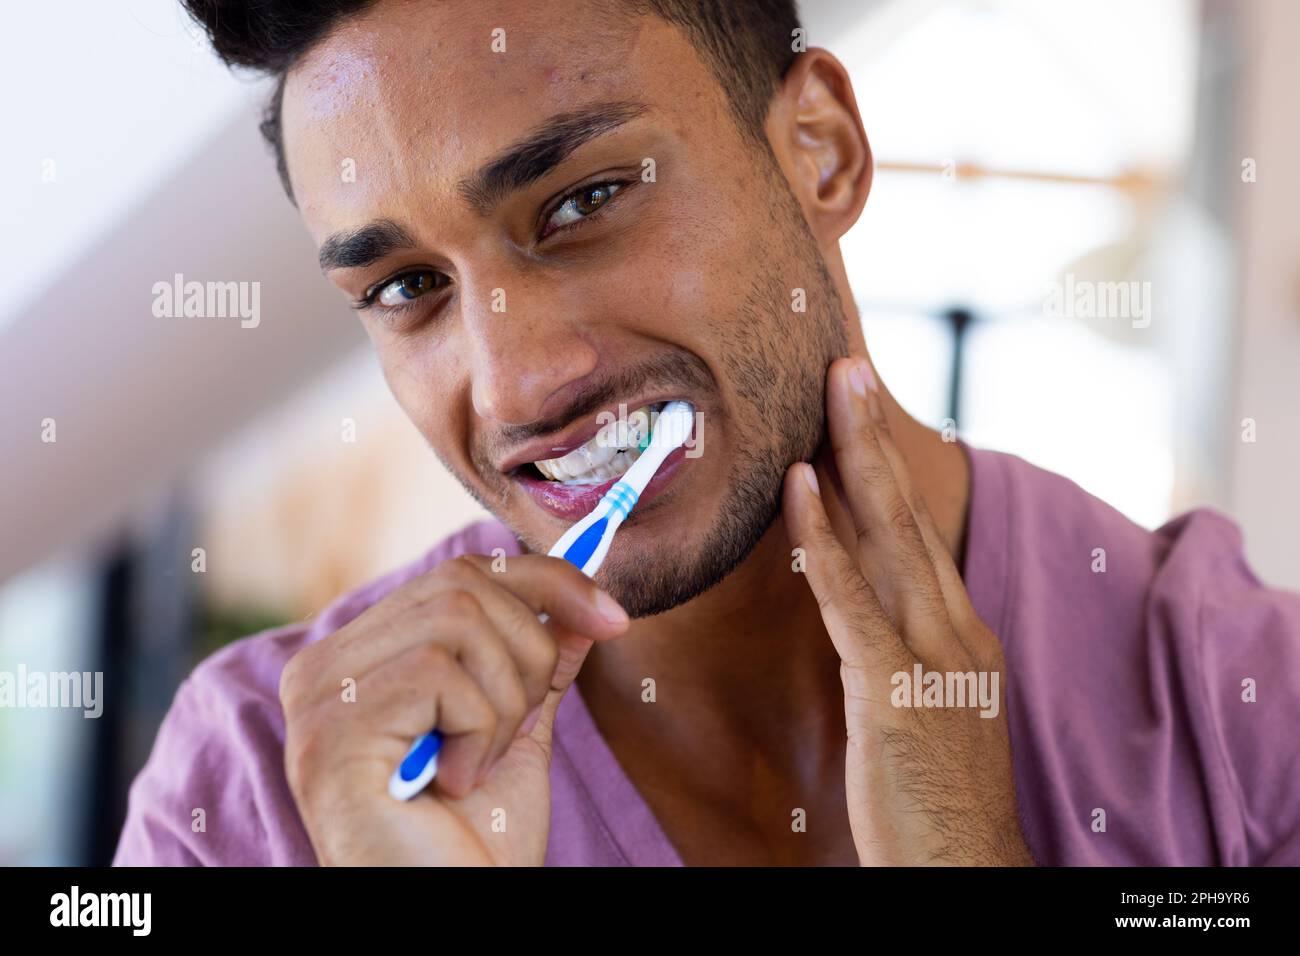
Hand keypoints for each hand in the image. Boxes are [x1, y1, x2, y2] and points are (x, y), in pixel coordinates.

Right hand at [279, 553, 628, 865]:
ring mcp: (319, 697)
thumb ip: (537, 665)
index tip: (611, 617)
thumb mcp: (518, 734)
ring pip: (457, 620)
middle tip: (517, 731)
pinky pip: (438, 673)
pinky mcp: (331, 730)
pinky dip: (478, 730)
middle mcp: (322, 668)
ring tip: (479, 762)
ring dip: (503, 700)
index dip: (544, 583)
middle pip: (461, 585)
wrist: (453, 913)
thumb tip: (581, 602)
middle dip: (527, 654)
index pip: (458, 574)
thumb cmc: (473, 843)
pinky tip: (454, 781)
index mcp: (360, 661)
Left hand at [783, 357, 1033, 865]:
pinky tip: (802, 487)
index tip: (858, 413)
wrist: (968, 869)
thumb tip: (850, 604)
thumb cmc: (937, 801)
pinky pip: (852, 599)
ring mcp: (932, 655)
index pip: (915, 533)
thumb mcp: (926, 709)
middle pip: (908, 513)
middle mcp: (956, 629)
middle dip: (875, 435)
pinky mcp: (898, 689)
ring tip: (836, 388)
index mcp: (962, 633)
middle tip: (848, 365)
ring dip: (857, 455)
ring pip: (889, 534)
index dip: (884, 469)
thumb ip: (894, 651)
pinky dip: (826, 538)